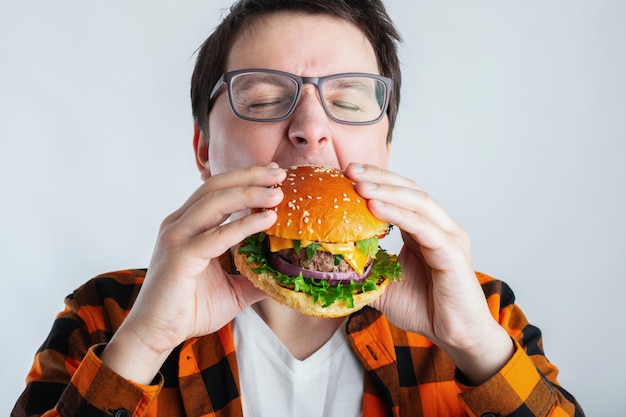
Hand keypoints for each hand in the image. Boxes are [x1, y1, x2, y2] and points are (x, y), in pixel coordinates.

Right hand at [101, 164, 285, 383]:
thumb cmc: (190, 310)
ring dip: (249, 193)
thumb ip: (255, 276)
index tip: (275, 174)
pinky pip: (216, 236)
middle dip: (250, 177)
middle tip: (280, 173)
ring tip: (278, 193)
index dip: (246, 179)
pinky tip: (266, 220)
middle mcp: (180, 224)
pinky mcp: (179, 256)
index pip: (218, 190)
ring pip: (215, 203)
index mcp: (188, 225)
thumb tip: (285, 274)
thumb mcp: (233, 289)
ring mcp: (177, 238)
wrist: (157, 335)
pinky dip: (243, 225)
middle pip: (216, 187)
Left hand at [345, 163, 513, 383]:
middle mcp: (439, 227)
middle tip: (350, 169)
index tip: (346, 173)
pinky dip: (399, 214)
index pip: (400, 195)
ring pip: (417, 202)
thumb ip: (364, 270)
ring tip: (359, 183)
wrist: (454, 336)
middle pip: (409, 190)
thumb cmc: (425, 309)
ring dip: (386, 191)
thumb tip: (329, 266)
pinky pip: (423, 228)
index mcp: (424, 230)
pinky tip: (375, 206)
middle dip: (379, 177)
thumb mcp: (384, 285)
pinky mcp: (452, 253)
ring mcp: (449, 237)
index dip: (376, 181)